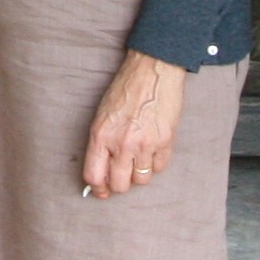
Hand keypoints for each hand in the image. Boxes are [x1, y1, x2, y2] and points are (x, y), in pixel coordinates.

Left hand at [82, 51, 188, 197]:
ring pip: (141, 180)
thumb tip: (103, 171)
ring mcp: (145, 144)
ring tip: (140, 156)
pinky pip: (160, 168)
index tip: (103, 190)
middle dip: (120, 184)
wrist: (153, 69)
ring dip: (140, 173)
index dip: (99, 188)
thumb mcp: (103, 115)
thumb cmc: (126, 89)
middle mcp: (121, 144)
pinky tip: (154, 148)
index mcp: (101, 136)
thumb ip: (101, 145)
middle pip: (119, 185)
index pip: (94, 176)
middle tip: (124, 174)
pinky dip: (156, 163)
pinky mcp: (165, 141)